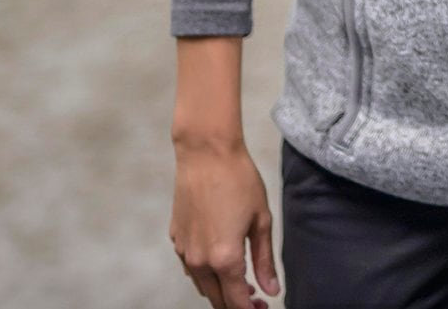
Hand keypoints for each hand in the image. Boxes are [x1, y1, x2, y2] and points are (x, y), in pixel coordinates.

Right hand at [170, 139, 280, 308]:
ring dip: (220, 289)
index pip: (236, 301)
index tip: (263, 307)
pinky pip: (191, 268)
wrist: (206, 154)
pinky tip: (221, 260)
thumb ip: (265, 260)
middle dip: (236, 304)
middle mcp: (199, 261)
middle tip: (256, 297)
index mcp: (224, 259)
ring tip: (242, 280)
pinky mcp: (175, 239)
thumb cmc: (239, 182)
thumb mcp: (261, 220)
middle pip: (216, 299)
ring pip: (202, 286)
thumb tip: (271, 291)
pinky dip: (206, 273)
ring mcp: (184, 251)